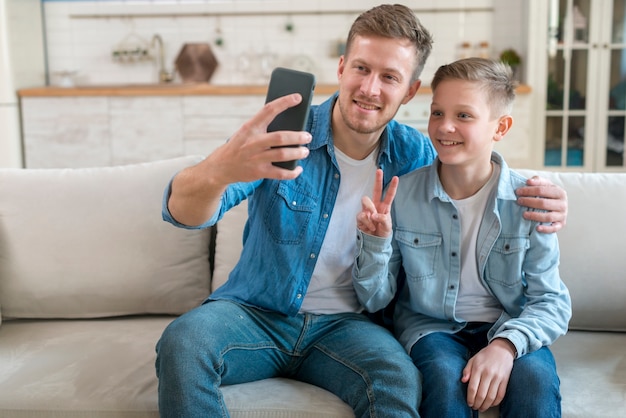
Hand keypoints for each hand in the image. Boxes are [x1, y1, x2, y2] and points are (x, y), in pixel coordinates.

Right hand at [168, 94, 311, 225]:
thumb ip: (264, 127)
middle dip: (297, 137)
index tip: (298, 97)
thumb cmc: (240, 145)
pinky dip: (292, 172)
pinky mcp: (259, 172)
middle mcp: (253, 142)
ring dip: (298, 153)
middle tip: (308, 136)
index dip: (284, 102)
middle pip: (280, 138)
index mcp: (250, 127)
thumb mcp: (247, 132)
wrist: (221, 167)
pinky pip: (280, 174)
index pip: (268, 110)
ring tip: (305, 151)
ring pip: (282, 155)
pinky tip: (298, 169)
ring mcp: (256, 158)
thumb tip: (291, 124)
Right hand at [356, 169, 397, 236]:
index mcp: (384, 207)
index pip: (389, 195)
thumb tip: (374, 215)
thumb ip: (383, 219)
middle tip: (379, 171)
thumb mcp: (387, 227)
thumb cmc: (382, 232)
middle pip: (375, 190)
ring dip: (370, 208)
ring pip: (365, 200)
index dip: (392, 187)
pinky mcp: (360, 217)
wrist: (374, 242)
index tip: (395, 177)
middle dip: (377, 180)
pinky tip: (370, 227)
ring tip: (374, 219)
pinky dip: (367, 222)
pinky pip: (362, 215)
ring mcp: (367, 210)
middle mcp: (375, 206)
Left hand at [462, 339, 514, 411]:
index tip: (469, 403)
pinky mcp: (505, 380)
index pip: (472, 387)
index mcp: (478, 368)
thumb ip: (467, 370)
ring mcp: (498, 377)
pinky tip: (491, 404)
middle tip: (475, 407)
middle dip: (477, 404)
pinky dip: (496, 402)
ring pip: (491, 397)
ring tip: (482, 408)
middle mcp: (488, 373)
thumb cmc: (485, 355)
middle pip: (481, 394)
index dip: (470, 398)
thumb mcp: (473, 359)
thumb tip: (463, 381)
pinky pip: (501, 395)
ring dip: (486, 405)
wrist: (502, 349)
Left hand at [516, 176, 567, 232]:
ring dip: (535, 216)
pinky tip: (537, 228)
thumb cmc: (548, 195)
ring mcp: (562, 215)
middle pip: (544, 203)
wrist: (558, 206)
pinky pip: (554, 228)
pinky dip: (546, 229)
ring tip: (523, 214)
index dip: (529, 190)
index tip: (518, 191)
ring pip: (548, 217)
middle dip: (529, 202)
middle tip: (519, 201)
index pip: (542, 190)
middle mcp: (563, 204)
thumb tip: (529, 181)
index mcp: (559, 192)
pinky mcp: (561, 225)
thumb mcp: (545, 186)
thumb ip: (538, 181)